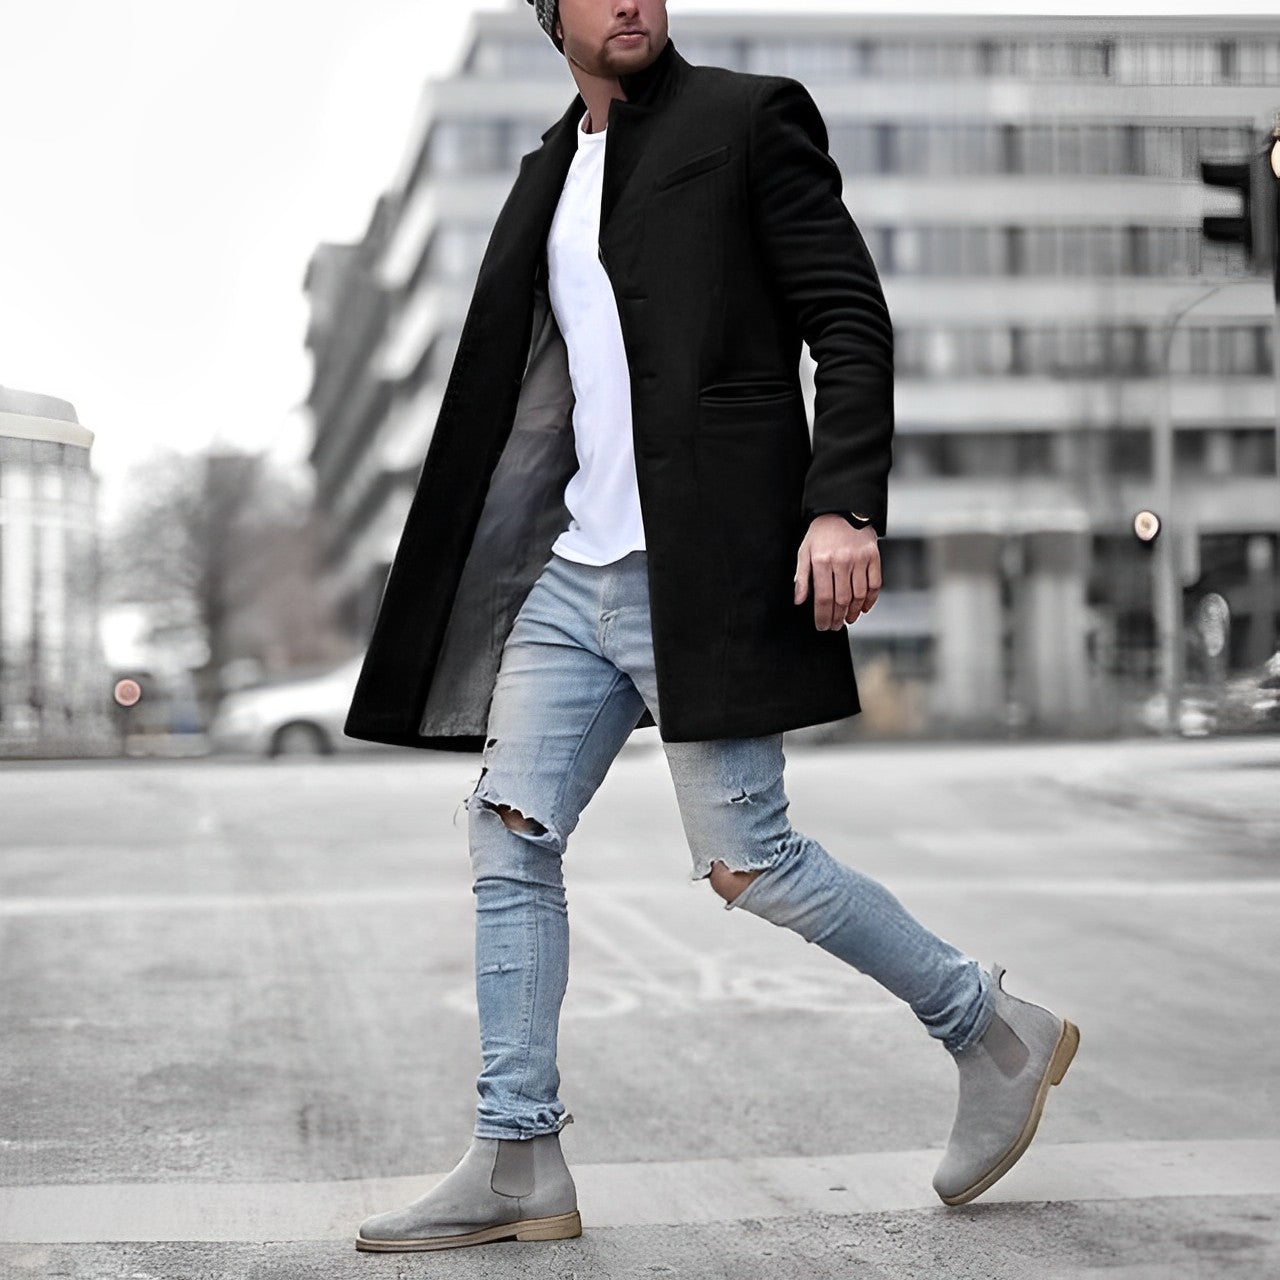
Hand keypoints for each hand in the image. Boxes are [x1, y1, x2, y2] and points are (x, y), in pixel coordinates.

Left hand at [794, 514, 881, 630]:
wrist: (843, 510)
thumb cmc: (821, 533)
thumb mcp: (805, 551)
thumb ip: (802, 577)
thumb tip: (799, 601)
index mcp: (822, 560)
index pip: (823, 597)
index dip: (822, 616)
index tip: (822, 626)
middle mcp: (842, 560)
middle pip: (841, 599)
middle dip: (837, 617)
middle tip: (835, 626)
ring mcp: (860, 559)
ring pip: (859, 595)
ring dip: (853, 612)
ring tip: (848, 619)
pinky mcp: (873, 556)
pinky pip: (874, 584)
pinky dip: (870, 600)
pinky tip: (863, 608)